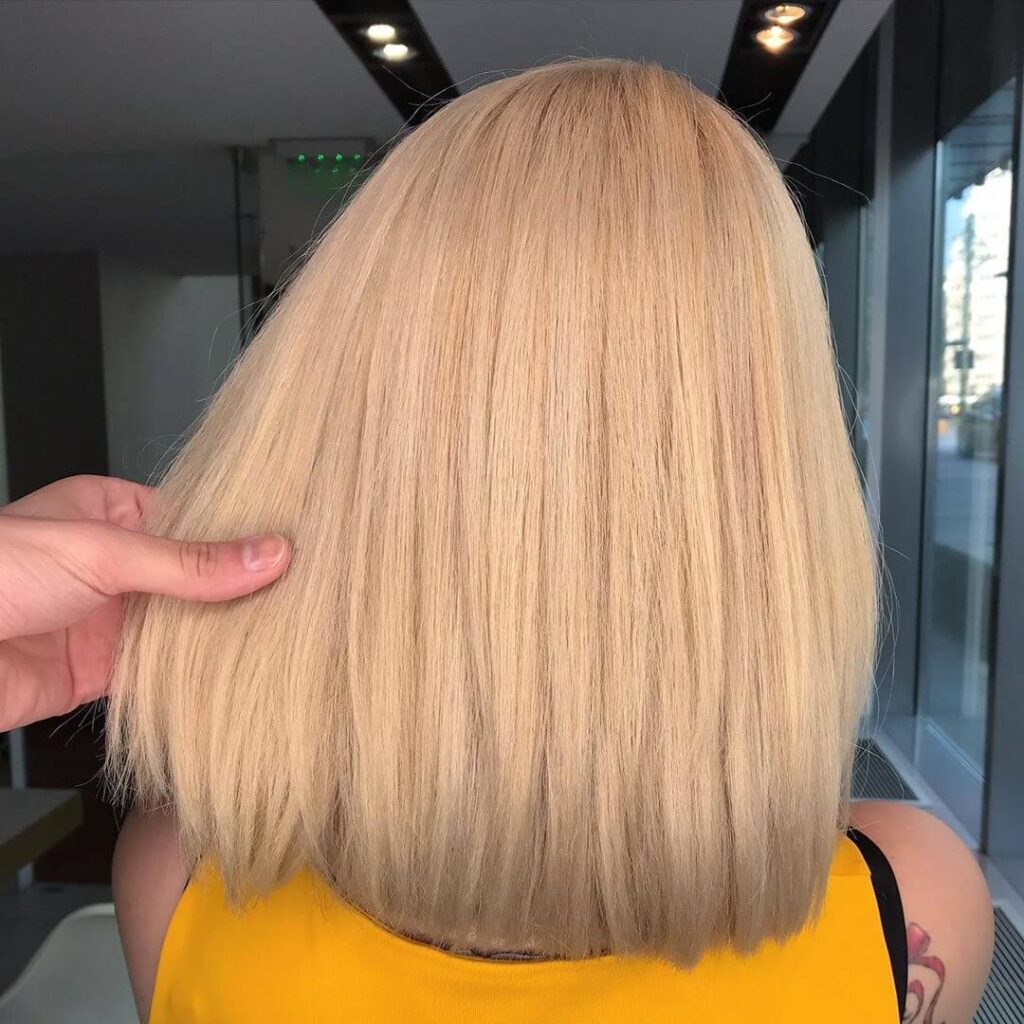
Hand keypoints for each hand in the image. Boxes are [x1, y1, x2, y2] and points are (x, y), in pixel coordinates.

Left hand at [0, 475, 290, 729]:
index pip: (195, 517)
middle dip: (240, 585)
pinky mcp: (103, 670)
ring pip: (185, 623)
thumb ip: (188, 562)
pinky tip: (241, 670)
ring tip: (289, 630)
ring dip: (224, 631)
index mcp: (110, 511)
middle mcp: (115, 563)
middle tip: (304, 591)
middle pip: (195, 573)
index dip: (242, 531)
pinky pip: (164, 672)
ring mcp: (111, 617)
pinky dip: (198, 675)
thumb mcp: (101, 553)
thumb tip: (268, 554)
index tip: (296, 542)